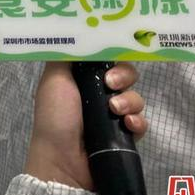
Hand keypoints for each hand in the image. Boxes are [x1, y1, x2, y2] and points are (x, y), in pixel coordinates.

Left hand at [23, 62, 147, 191]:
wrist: (62, 160)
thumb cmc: (55, 116)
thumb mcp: (54, 79)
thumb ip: (66, 56)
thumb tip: (76, 34)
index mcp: (80, 78)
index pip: (105, 58)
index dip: (112, 53)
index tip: (114, 51)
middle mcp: (98, 93)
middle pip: (124, 74)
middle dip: (124, 75)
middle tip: (111, 84)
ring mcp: (112, 115)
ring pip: (135, 97)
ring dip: (129, 100)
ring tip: (115, 110)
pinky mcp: (124, 135)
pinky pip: (141, 121)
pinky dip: (138, 121)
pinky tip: (128, 125)